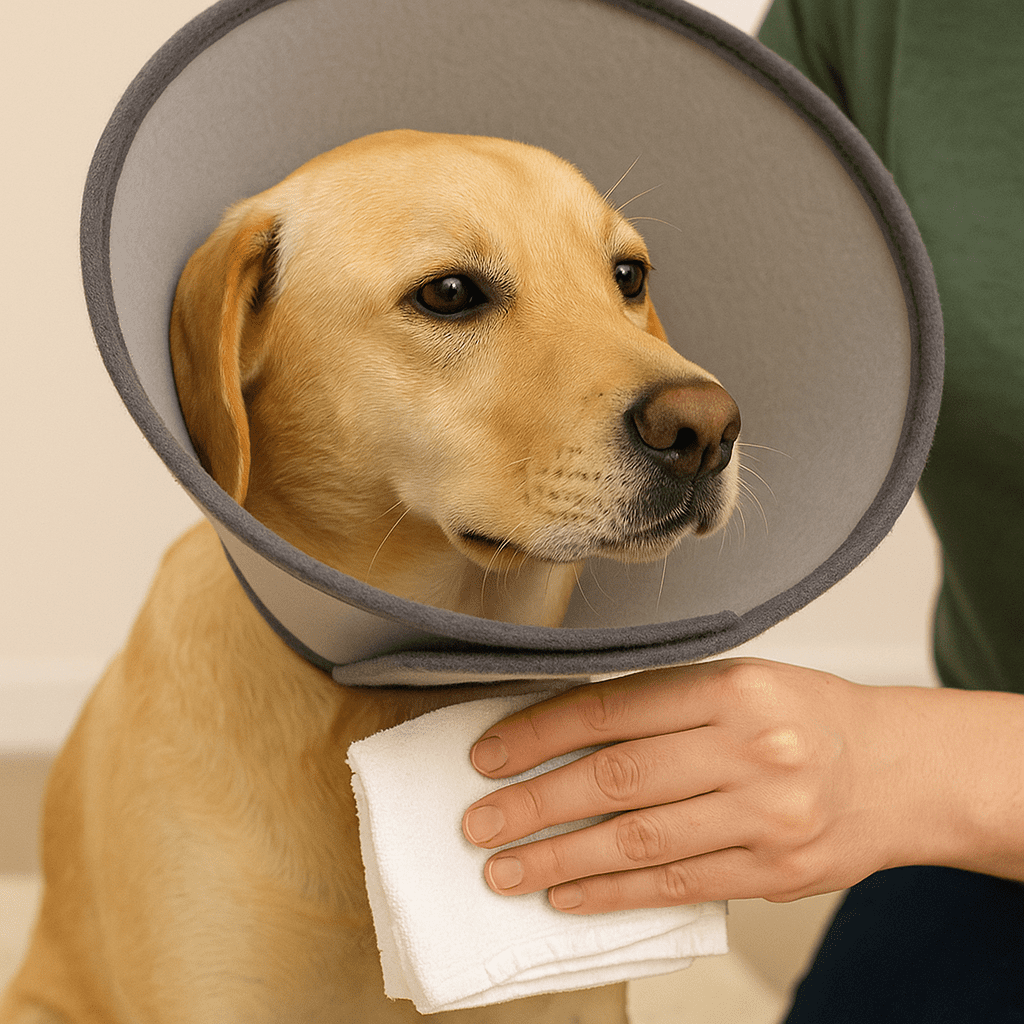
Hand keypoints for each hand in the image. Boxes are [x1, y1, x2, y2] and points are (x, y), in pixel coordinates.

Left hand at [462, 658, 949, 913]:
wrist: (898, 771)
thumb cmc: (805, 717)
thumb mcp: (739, 682)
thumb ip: (661, 703)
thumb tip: (559, 732)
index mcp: (733, 686)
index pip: (614, 708)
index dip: (541, 733)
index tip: (490, 755)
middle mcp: (751, 747)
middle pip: (617, 777)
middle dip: (535, 803)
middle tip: (479, 822)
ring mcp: (765, 814)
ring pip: (638, 840)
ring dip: (560, 857)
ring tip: (506, 868)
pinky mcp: (774, 871)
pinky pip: (676, 885)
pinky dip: (613, 892)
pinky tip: (568, 894)